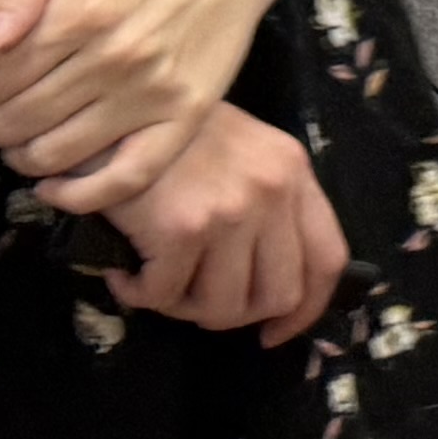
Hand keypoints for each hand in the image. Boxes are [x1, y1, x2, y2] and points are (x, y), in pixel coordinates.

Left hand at [0, 0, 297, 202]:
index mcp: (82, 11)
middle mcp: (115, 56)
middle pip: (21, 117)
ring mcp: (152, 92)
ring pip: (59, 152)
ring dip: (21, 157)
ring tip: (18, 145)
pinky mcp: (185, 117)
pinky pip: (126, 177)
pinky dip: (80, 196)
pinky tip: (52, 189)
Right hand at [109, 107, 347, 344]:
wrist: (110, 106)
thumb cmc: (168, 134)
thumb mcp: (242, 153)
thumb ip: (265, 205)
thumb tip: (263, 285)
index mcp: (294, 173)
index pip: (327, 259)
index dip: (306, 309)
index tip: (275, 332)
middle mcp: (274, 192)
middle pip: (279, 294)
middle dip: (235, 315)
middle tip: (196, 304)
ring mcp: (232, 211)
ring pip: (223, 307)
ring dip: (183, 308)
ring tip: (157, 282)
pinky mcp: (183, 228)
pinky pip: (165, 296)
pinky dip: (139, 295)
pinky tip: (124, 274)